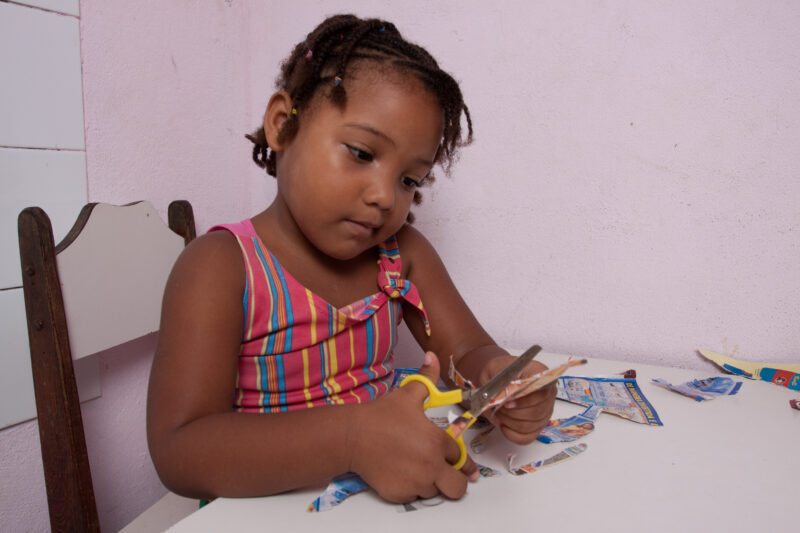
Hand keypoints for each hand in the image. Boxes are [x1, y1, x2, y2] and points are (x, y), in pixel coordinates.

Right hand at [347, 352, 477, 502]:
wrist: (352, 437)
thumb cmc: (381, 415)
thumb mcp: (407, 394)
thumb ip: (426, 378)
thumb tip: (432, 356)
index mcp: (437, 442)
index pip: (460, 457)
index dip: (458, 457)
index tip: (459, 462)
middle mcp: (431, 466)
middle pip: (458, 487)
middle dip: (455, 481)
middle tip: (446, 473)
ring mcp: (416, 483)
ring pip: (435, 492)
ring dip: (431, 484)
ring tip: (416, 467)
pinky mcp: (400, 495)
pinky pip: (414, 498)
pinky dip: (411, 490)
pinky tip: (402, 474)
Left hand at [479, 355, 556, 444]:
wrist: (493, 377)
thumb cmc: (497, 371)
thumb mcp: (494, 370)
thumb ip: (503, 382)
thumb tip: (508, 397)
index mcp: (541, 374)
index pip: (542, 393)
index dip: (524, 401)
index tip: (506, 402)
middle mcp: (547, 394)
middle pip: (536, 412)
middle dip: (512, 413)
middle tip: (497, 407)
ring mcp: (544, 411)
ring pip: (530, 426)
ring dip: (510, 422)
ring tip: (498, 413)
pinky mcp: (536, 426)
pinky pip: (527, 437)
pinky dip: (512, 434)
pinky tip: (503, 425)